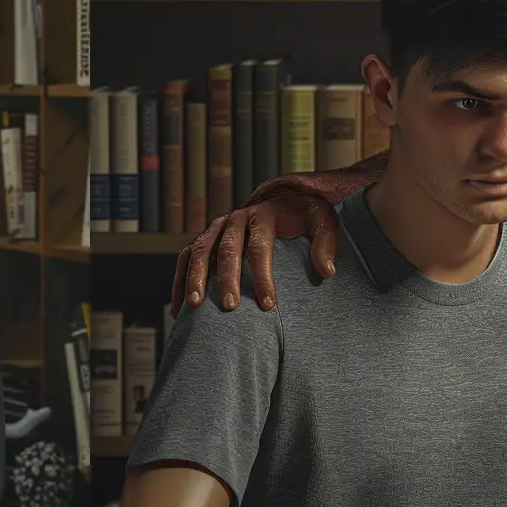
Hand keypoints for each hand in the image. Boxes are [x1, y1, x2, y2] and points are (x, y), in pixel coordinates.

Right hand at [169, 168, 372, 313]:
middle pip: (227, 249)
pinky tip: (181, 308)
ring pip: (201, 250)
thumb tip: (326, 271)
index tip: (268, 305)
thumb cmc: (305, 214)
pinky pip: (186, 256)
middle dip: (227, 279)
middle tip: (230, 308)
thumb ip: (325, 242)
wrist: (284, 198)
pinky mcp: (205, 237)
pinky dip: (180, 279)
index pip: (260, 245)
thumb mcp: (322, 219)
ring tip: (195, 307)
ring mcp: (217, 227)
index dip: (263, 276)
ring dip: (196, 277)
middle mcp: (236, 218)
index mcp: (264, 213)